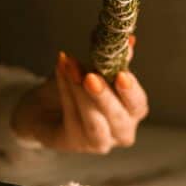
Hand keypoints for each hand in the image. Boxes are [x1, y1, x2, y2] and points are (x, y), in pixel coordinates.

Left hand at [11, 39, 148, 153]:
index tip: (121, 74)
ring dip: (80, 93)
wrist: (47, 106)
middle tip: (91, 76)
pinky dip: (65, 92)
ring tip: (71, 67)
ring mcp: (99, 142)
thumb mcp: (98, 69)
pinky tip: (60, 70)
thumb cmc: (79, 88)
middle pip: (118, 118)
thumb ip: (114, 59)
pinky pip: (71, 119)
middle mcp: (121, 132)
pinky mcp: (74, 144)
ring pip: (93, 123)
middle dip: (104, 96)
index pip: (138, 104)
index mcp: (132, 112)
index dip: (130, 91)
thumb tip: (129, 41)